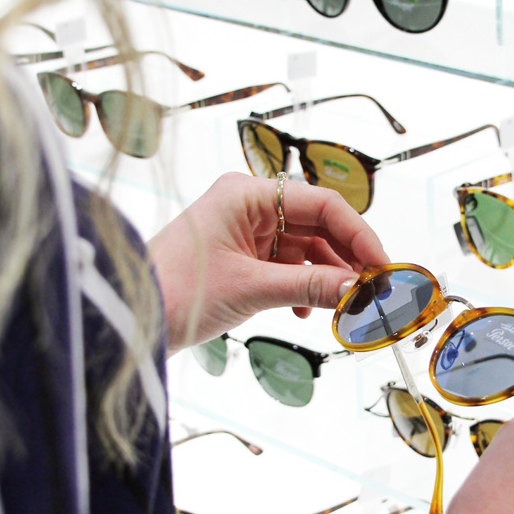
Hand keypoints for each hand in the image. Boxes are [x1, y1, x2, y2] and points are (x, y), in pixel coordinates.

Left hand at [148, 172, 387, 354]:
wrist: (132, 318)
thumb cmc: (177, 292)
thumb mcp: (251, 289)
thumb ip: (309, 287)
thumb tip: (358, 289)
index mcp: (246, 194)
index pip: (321, 204)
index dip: (358, 233)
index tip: (382, 265)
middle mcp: (247, 206)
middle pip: (316, 225)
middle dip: (345, 258)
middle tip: (373, 289)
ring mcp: (244, 232)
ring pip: (304, 249)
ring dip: (325, 278)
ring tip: (344, 305)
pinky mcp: (240, 258)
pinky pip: (286, 267)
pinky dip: (301, 288)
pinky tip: (304, 312)